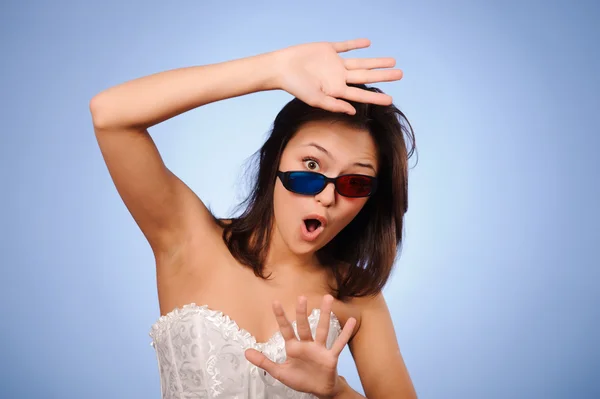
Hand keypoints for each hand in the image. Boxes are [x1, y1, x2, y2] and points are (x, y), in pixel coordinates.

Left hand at [245, 295, 356, 397]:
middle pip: (304, 326)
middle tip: (301, 298)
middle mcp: (307, 344)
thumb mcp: (279, 372)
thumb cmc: (300, 379)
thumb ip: (264, 362)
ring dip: (326, 315)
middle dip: (302, 313)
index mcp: (294, 347)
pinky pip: (339, 343)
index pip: (286, 329)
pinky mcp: (331, 356)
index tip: (275, 303)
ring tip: (328, 299)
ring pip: (323, 329)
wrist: (319, 390)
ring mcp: (320, 349)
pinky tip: (352, 321)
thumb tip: (246, 352)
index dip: (280, 317)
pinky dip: (346, 333)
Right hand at [272, 38, 402, 114]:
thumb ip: (334, 105)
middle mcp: (338, 77)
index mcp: (337, 90)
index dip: (376, 97)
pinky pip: (345, 46)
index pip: (361, 94)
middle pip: (366, 76)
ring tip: (392, 61)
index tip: (391, 100)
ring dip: (376, 61)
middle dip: (383, 76)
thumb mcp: (315, 99)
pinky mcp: (328, 49)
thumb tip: (353, 111)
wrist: (281, 67)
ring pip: (360, 62)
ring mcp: (334, 63)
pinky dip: (355, 45)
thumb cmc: (295, 86)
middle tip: (400, 74)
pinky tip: (368, 44)